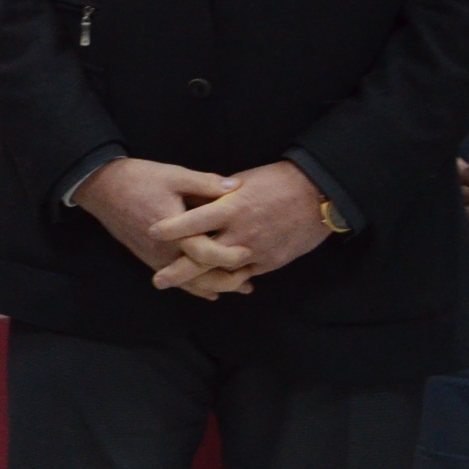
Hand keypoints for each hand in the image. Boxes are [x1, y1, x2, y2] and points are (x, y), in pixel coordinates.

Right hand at [74, 158, 242, 294]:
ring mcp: (155, 257)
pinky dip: (195, 288)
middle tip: (251, 278)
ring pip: (189, 282)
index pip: (205, 252)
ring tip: (240, 287)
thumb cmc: (137, 179)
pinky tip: (211, 291)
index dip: (229, 256)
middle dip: (228, 280)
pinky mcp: (148, 258)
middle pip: (200, 276)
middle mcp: (164, 250)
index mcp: (172, 230)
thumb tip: (236, 187)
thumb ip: (205, 183)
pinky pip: (175, 279)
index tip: (249, 252)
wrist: (101, 187)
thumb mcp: (174, 175)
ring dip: (215, 287)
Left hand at [149, 160, 335, 288]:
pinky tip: (213, 287)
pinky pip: (243, 276)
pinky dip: (227, 282)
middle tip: (157, 280)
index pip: (194, 221)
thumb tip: (194, 201)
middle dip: (178, 271)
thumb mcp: (242, 181)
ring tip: (182, 287)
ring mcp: (256, 250)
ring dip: (200, 282)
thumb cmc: (276, 181)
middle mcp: (241, 233)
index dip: (172, 228)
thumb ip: (216, 195)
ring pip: (222, 272)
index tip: (151, 232)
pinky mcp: (270, 262)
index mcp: (231, 207)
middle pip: (203, 257)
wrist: (317, 195)